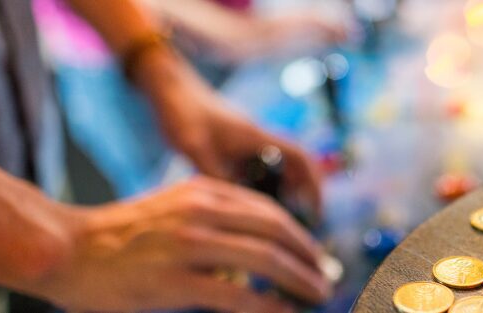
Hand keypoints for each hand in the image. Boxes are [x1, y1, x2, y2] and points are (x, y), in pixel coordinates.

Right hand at [26, 177, 329, 311]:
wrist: (68, 247)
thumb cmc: (122, 235)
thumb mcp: (175, 209)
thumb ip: (216, 219)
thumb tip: (259, 247)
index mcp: (205, 192)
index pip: (269, 211)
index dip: (300, 235)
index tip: (316, 255)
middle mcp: (202, 211)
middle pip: (276, 232)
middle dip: (309, 257)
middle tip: (326, 277)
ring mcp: (189, 244)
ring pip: (265, 260)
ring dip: (299, 280)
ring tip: (317, 295)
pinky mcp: (175, 280)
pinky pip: (236, 296)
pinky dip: (269, 305)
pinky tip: (287, 311)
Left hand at [138, 54, 322, 218]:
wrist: (167, 87)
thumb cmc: (181, 111)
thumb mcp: (194, 146)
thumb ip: (214, 175)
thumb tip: (233, 211)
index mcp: (258, 137)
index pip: (301, 160)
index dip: (314, 187)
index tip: (315, 214)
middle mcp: (258, 140)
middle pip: (294, 170)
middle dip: (300, 198)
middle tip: (293, 228)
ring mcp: (246, 144)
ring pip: (275, 173)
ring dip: (278, 196)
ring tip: (270, 226)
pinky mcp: (232, 147)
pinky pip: (255, 173)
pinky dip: (258, 192)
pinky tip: (242, 212)